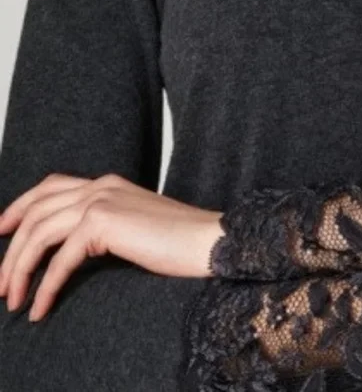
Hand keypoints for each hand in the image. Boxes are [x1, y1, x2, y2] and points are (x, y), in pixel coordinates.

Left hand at [0, 173, 225, 321]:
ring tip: (13, 300)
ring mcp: (102, 199)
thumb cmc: (179, 243)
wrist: (209, 241)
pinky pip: (60, 258)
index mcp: (107, 183)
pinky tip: (40, 308)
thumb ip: (105, 228)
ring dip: (19, 269)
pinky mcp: (104, 222)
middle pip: (36, 211)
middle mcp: (100, 184)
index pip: (50, 186)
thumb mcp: (134, 228)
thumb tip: (72, 250)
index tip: (0, 231)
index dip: (19, 206)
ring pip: (40, 232)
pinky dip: (45, 286)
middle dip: (11, 249)